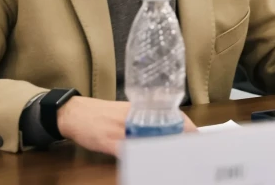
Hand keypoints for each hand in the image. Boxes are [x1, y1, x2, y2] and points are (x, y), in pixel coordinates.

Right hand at [57, 96, 197, 155]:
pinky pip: (128, 150)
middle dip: (180, 140)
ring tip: (177, 159)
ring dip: (164, 149)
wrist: (76, 113)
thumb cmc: (102, 115)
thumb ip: (145, 121)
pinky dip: (140, 157)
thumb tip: (165, 131)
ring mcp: (122, 128)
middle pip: (165, 128)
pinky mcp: (109, 140)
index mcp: (141, 110)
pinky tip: (148, 164)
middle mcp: (135, 116)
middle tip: (192, 151)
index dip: (187, 127)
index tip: (198, 137)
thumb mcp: (127, 113)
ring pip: (150, 139)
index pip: (171, 115)